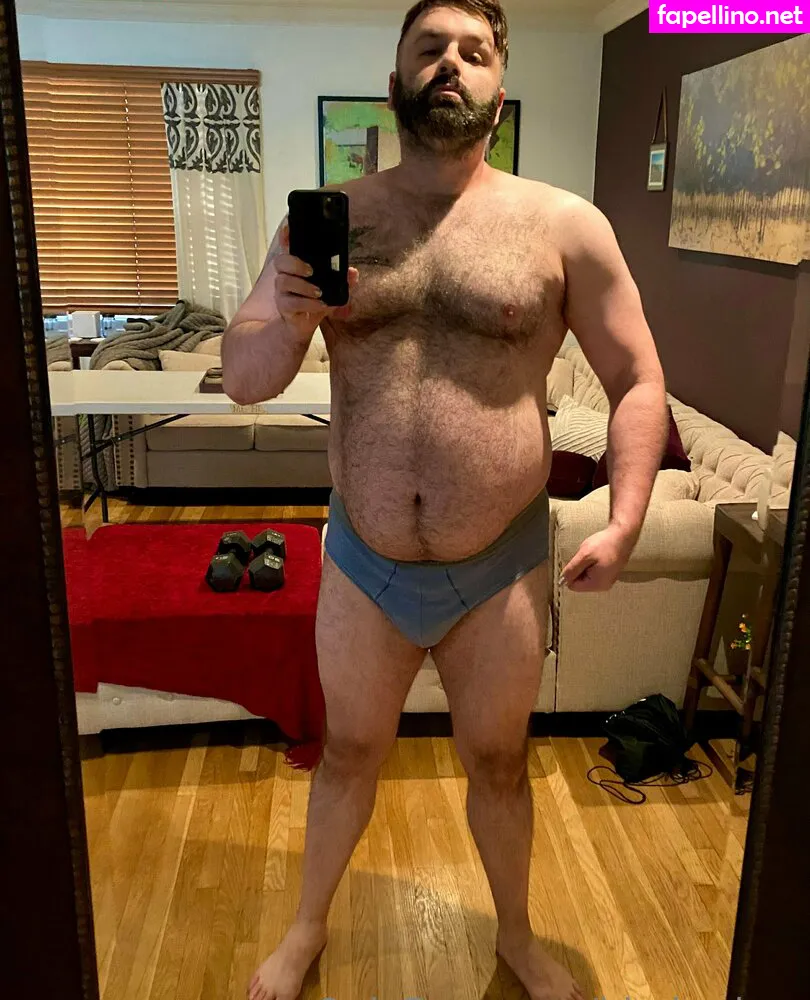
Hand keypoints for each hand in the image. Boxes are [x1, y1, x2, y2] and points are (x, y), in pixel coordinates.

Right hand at [273, 223, 358, 337]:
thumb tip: (353, 273)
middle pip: (280, 261)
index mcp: (296, 267)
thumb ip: (342, 280)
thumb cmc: (314, 302)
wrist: (304, 326)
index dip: (285, 237)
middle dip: (295, 263)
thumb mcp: (331, 289)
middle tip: (311, 270)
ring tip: (319, 292)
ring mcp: (282, 291)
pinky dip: (308, 303)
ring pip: (284, 282)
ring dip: (304, 286)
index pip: (287, 247)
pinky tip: (321, 304)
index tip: (288, 231)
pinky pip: (292, 302)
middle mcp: (285, 276)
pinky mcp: (284, 306)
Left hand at [560, 524, 636, 592]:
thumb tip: (563, 580)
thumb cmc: (605, 544)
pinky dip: (592, 563)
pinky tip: (599, 555)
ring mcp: (607, 580)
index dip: (570, 573)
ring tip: (594, 555)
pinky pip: (594, 572)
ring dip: (586, 565)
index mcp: (597, 584)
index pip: (573, 586)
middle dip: (579, 568)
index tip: (577, 560)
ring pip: (586, 576)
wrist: (623, 535)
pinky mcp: (609, 574)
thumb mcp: (584, 555)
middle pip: (580, 582)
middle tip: (587, 556)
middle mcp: (603, 586)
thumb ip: (572, 569)